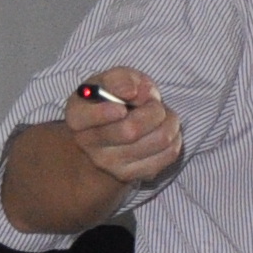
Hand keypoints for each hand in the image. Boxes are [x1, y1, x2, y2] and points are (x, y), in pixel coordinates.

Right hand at [62, 67, 183, 185]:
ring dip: (170, 121)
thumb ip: (120, 79)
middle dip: (153, 110)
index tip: (122, 108)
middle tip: (154, 104)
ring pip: (158, 141)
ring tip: (162, 115)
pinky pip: (169, 154)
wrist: (113, 130)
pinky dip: (175, 137)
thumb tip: (131, 92)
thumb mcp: (112, 79)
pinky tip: (165, 130)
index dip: (106, 112)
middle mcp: (88, 144)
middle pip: (131, 130)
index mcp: (77, 117)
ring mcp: (110, 163)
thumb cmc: (113, 98)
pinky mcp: (133, 174)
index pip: (88, 117)